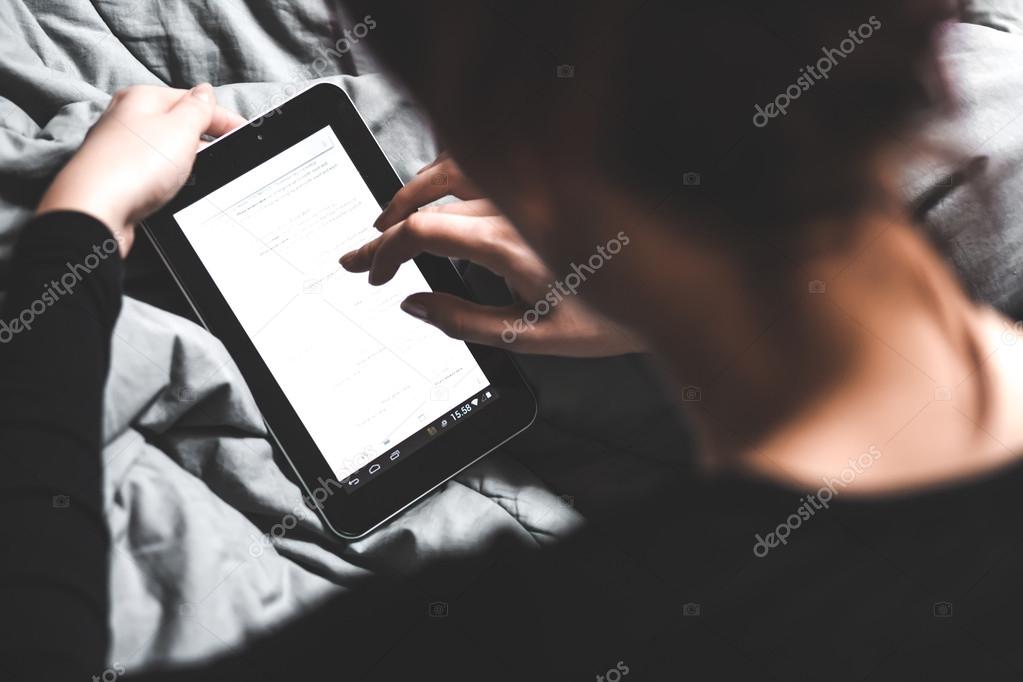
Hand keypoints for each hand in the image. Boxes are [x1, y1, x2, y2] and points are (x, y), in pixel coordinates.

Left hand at [36, 84, 244, 255]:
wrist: (95, 210)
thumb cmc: (136, 165)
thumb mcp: (181, 128)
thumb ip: (198, 108)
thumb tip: (205, 93)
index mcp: (142, 98)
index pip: (193, 101)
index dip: (223, 118)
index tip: (245, 134)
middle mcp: (127, 118)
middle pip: (178, 124)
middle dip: (205, 139)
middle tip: (226, 157)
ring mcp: (120, 149)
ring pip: (167, 149)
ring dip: (187, 160)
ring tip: (200, 175)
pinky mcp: (118, 177)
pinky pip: (154, 171)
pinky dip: (170, 177)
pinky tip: (175, 188)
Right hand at [341, 156, 644, 356]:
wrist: (669, 295)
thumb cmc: (608, 321)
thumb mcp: (530, 338)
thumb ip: (464, 321)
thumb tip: (413, 304)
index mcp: (507, 243)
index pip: (421, 231)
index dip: (384, 251)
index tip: (374, 276)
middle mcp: (515, 206)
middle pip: (428, 199)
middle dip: (384, 225)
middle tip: (362, 251)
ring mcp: (531, 190)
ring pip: (452, 170)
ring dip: (412, 193)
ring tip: (389, 218)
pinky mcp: (546, 185)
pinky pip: (487, 160)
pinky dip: (452, 169)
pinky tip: (442, 184)